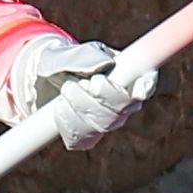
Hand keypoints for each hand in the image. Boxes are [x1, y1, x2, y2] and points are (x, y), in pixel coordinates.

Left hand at [26, 40, 151, 150]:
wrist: (45, 79)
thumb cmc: (64, 61)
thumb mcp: (70, 52)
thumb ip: (85, 57)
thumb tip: (102, 66)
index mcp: (128, 72)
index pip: (147, 82)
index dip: (146, 86)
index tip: (137, 89)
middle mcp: (124, 101)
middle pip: (123, 109)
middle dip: (99, 98)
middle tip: (79, 84)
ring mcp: (108, 121)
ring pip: (104, 125)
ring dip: (80, 108)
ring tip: (66, 90)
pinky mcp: (90, 136)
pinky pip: (84, 139)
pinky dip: (68, 124)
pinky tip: (60, 108)